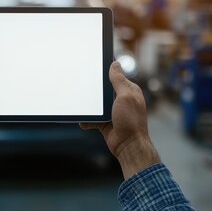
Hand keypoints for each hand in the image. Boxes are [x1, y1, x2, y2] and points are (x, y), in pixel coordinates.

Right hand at [80, 61, 159, 178]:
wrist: (128, 146)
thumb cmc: (131, 121)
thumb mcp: (125, 96)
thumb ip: (119, 80)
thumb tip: (115, 64)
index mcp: (129, 91)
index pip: (116, 76)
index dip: (105, 71)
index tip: (93, 65)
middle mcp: (121, 100)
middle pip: (103, 89)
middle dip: (94, 89)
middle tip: (81, 84)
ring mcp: (113, 111)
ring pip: (96, 104)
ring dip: (89, 106)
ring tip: (80, 105)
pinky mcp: (105, 122)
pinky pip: (93, 118)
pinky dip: (88, 120)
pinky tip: (83, 121)